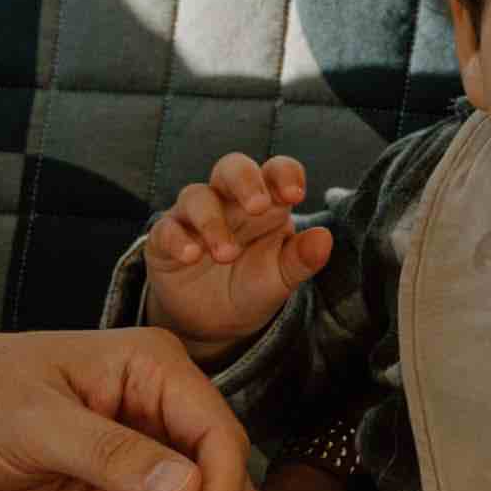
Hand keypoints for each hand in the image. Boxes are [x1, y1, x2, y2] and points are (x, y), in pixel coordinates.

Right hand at [136, 151, 332, 354]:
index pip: (275, 171)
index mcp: (265, 203)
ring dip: (212, 222)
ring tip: (226, 254)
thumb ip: (301, 259)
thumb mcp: (280, 278)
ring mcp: (193, 217)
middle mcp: (228, 201)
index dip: (285, 174)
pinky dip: (177, 239)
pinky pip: (165, 228)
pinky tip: (191, 256)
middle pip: (231, 167)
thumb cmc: (251, 286)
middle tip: (257, 207)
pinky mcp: (165, 239)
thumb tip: (325, 239)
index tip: (295, 195)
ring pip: (196, 196)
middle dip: (244, 180)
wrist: (212, 322)